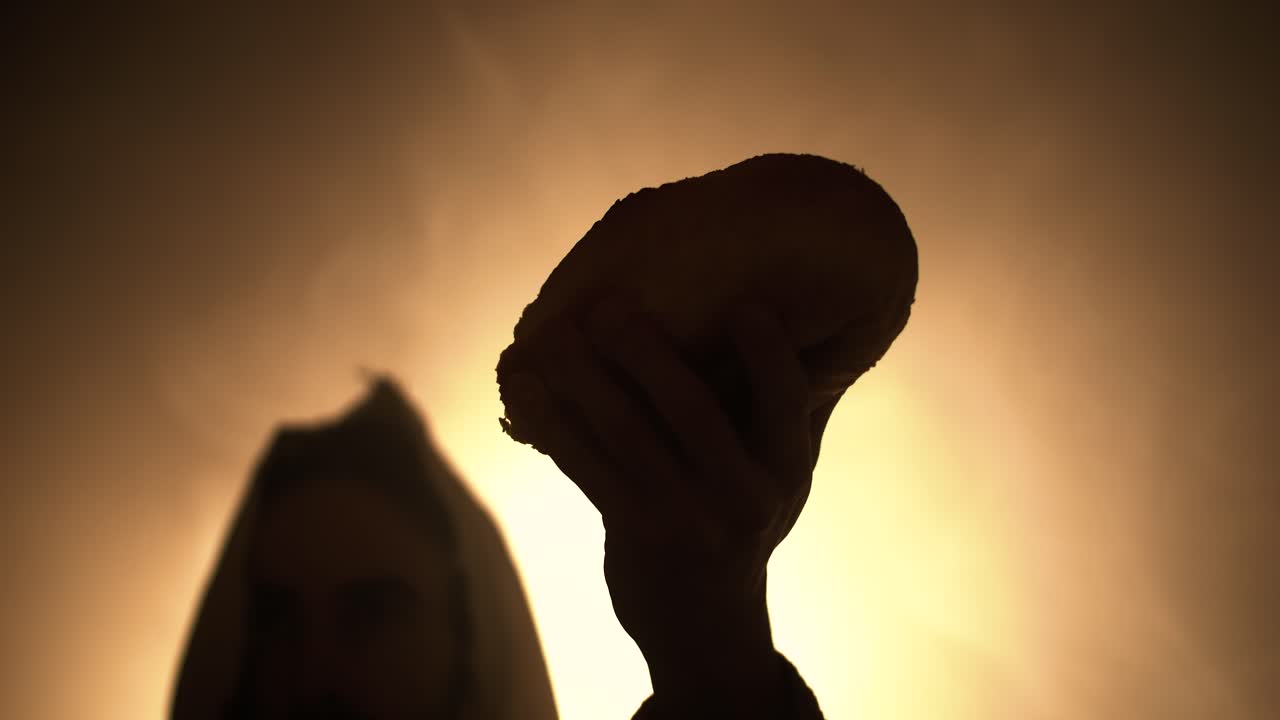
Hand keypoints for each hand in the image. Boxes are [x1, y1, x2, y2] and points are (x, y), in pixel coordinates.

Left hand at [504, 294, 813, 714]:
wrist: (707, 631)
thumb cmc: (742, 526)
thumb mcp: (779, 479)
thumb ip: (777, 415)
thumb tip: (777, 321)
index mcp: (787, 469)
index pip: (786, 402)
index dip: (769, 355)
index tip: (746, 306)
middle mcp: (744, 496)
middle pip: (693, 411)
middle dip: (646, 353)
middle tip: (606, 306)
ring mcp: (686, 519)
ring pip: (626, 432)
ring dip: (580, 376)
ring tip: (549, 333)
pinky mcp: (636, 534)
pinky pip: (586, 468)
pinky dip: (551, 423)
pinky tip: (524, 388)